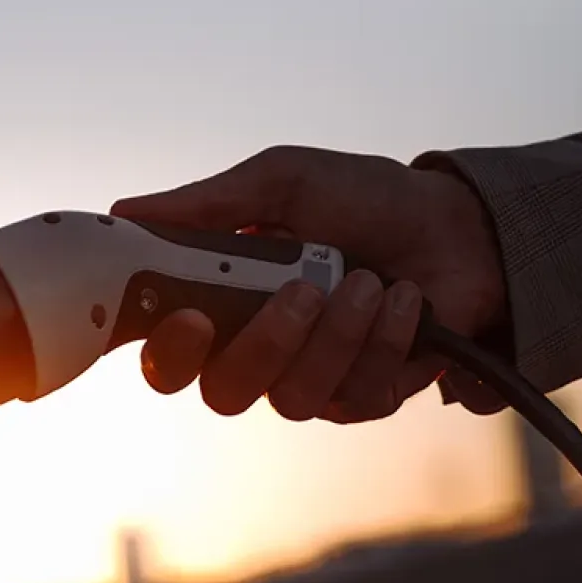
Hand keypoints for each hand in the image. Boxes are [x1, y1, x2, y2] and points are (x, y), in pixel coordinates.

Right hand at [111, 146, 506, 421]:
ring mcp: (316, 380)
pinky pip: (360, 397)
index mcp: (226, 304)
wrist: (456, 225)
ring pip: (296, 400)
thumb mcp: (283, 182)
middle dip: (265, 344)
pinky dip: (385, 341)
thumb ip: (208, 204)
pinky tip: (405, 300)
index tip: (189, 315)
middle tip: (302, 291)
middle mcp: (262, 352)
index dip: (167, 351)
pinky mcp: (369, 396)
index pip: (169, 356)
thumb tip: (125, 211)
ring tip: (372, 280)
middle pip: (225, 393)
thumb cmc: (365, 199)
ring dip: (338, 335)